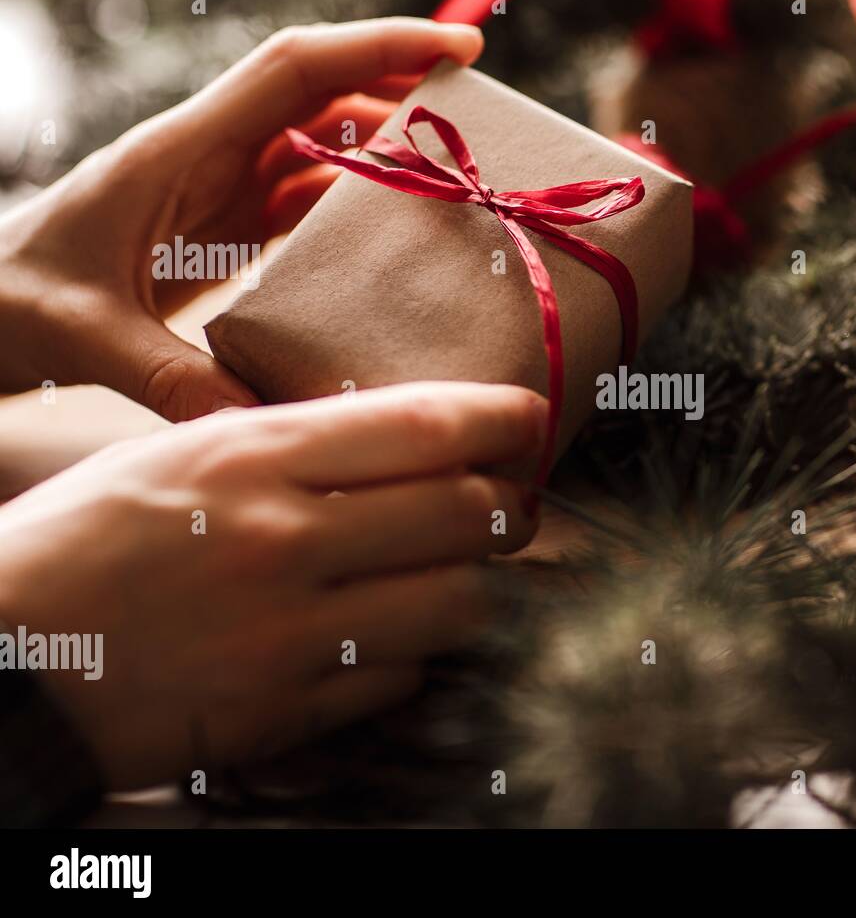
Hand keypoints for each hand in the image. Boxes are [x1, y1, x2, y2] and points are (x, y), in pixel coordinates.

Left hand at [0, 18, 480, 421]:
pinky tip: (391, 234)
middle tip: (483, 115)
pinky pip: (302, 199)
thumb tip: (261, 420)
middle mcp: (205, 157)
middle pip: (322, 96)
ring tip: (455, 178)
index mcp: (176, 152)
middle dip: (404, 90)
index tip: (460, 45)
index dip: (381, 48)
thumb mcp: (84, 335)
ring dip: (385, 152)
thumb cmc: (7, 301)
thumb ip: (169, 376)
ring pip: (319, 145)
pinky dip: (353, 204)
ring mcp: (214, 189)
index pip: (295, 71)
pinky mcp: (218, 227)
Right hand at [0, 381, 544, 788]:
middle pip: (467, 513)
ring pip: (457, 601)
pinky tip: (391, 635)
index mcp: (252, 456)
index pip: (425, 426)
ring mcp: (288, 631)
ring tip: (460, 571)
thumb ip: (293, 444)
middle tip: (512, 503)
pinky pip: (402, 675)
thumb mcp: (181, 455)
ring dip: (476, 584)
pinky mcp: (284, 709)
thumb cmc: (85, 539)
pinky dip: (415, 653)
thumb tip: (409, 440)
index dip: (504, 419)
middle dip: (510, 506)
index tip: (531, 417)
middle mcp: (282, 538)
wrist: (4, 654)